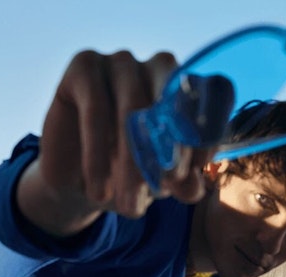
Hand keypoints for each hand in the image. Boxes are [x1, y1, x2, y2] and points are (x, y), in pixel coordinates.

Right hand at [17, 50, 217, 236]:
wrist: (76, 181)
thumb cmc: (127, 173)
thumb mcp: (158, 182)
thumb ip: (181, 180)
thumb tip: (194, 187)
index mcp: (187, 87)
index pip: (209, 94)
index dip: (208, 128)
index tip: (201, 166)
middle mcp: (158, 66)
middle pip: (170, 100)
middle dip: (172, 146)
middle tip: (170, 184)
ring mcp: (121, 61)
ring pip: (132, 107)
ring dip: (132, 161)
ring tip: (131, 206)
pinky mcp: (83, 65)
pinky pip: (95, 109)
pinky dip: (97, 154)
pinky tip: (99, 191)